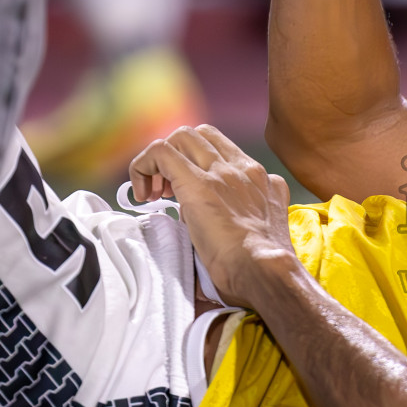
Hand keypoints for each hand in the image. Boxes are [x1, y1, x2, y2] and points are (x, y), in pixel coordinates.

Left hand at [129, 126, 301, 308]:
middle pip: (202, 135)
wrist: (265, 270)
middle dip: (178, 155)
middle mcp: (244, 168)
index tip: (186, 193)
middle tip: (167, 191)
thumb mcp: (264, 232)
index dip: (198, 165)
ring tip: (153, 194)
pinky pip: (161, 152)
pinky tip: (142, 195)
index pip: (224, 151)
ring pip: (181, 136)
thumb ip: (249, 217)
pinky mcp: (197, 182)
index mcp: (262, 180)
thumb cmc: (263, 267)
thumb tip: (226, 228)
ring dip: (160, 161)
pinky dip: (143, 167)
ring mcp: (221, 172)